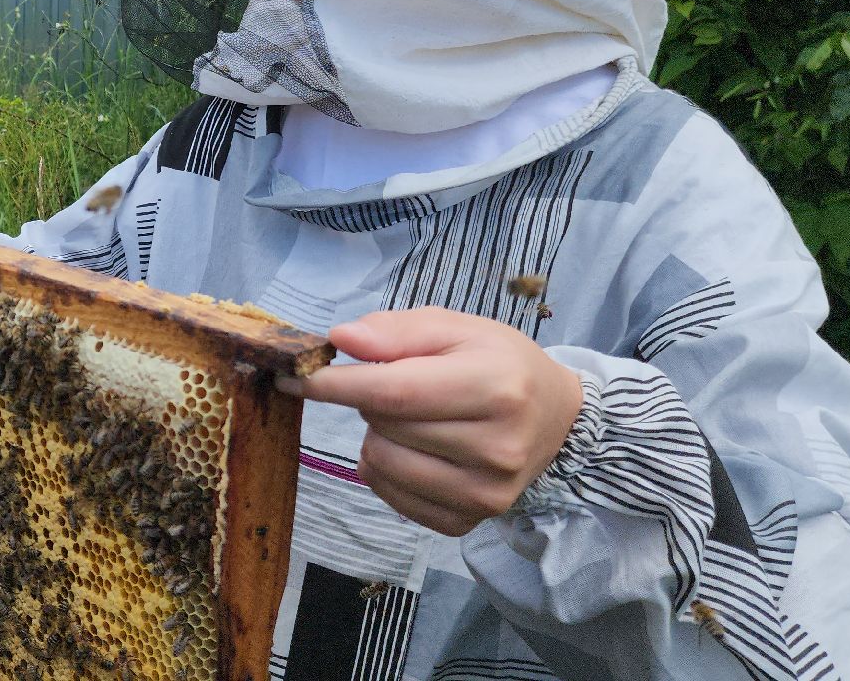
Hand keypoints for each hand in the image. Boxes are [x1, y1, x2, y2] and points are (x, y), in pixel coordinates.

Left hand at [279, 307, 582, 536]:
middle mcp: (496, 449)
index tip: (294, 376)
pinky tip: (414, 449)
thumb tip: (341, 338)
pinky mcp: (468, 523)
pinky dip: (385, 468)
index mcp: (497, 389)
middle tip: (399, 385)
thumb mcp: (457, 328)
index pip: (396, 392)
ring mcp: (485, 495)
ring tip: (410, 418)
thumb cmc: (500, 364)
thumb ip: (397, 330)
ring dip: (376, 435)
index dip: (336, 384)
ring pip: (380, 463)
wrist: (555, 418)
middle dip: (369, 399)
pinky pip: (389, 496)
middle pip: (384, 425)